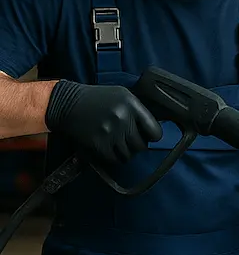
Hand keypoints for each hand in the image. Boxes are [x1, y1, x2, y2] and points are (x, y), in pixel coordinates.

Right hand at [45, 80, 162, 165]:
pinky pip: (114, 159)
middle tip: (129, 140)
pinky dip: (113, 157)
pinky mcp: (98, 143)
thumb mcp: (122, 95)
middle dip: (137, 145)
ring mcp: (110, 132)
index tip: (147, 135)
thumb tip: (154, 127)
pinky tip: (109, 148)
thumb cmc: (97, 99)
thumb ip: (139, 110)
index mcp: (132, 104)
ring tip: (118, 143)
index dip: (152, 136)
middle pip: (142, 146)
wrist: (67, 103)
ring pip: (129, 155)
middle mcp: (123, 118)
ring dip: (125, 152)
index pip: (155, 131)